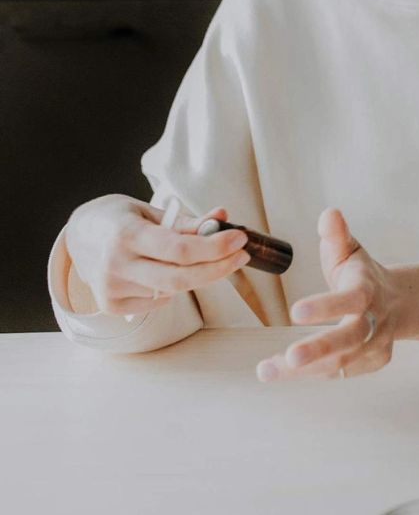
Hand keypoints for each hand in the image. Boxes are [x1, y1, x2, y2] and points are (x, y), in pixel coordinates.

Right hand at [64, 195, 249, 314]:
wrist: (79, 236)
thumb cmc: (121, 219)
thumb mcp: (151, 211)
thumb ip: (187, 221)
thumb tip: (222, 215)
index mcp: (126, 233)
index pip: (178, 249)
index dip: (214, 247)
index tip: (239, 240)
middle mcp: (116, 264)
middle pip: (180, 278)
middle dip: (218, 268)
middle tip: (241, 256)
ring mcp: (111, 289)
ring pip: (172, 289)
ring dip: (192, 274)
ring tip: (182, 256)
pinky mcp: (111, 306)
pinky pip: (159, 300)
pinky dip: (171, 287)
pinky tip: (159, 270)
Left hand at [256, 207, 398, 382]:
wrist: (400, 302)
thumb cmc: (364, 275)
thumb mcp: (351, 250)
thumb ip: (337, 235)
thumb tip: (329, 214)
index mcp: (368, 289)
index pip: (352, 299)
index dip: (326, 306)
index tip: (296, 311)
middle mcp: (375, 321)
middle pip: (350, 339)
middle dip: (320, 349)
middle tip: (289, 357)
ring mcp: (375, 346)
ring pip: (340, 363)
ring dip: (303, 370)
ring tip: (266, 369)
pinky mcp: (370, 363)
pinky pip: (338, 373)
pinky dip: (310, 373)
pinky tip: (282, 370)